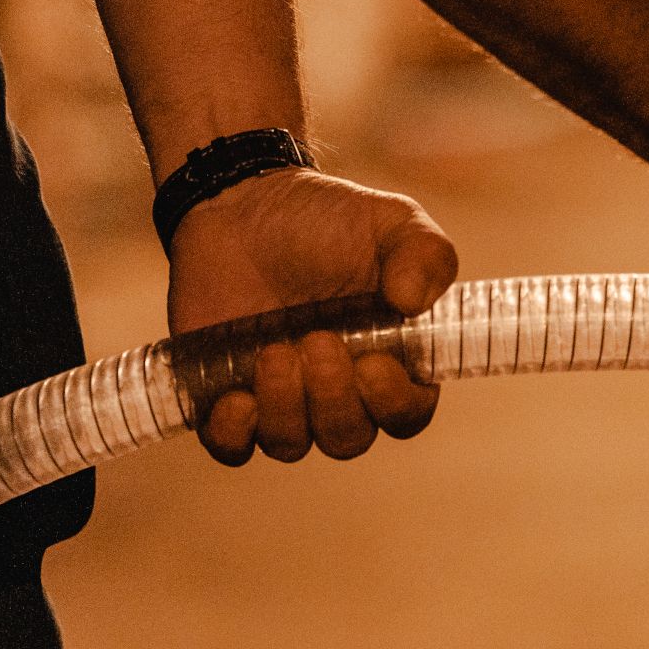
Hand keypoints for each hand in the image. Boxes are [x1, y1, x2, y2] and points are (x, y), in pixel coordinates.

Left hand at [166, 167, 458, 464]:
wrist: (242, 202)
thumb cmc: (328, 217)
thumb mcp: (391, 222)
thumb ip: (424, 254)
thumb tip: (414, 302)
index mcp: (390, 359)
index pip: (407, 412)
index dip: (394, 403)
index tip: (375, 365)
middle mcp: (338, 390)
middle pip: (347, 437)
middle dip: (333, 400)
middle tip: (317, 341)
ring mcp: (280, 398)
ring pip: (290, 443)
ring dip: (284, 409)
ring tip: (274, 350)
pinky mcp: (223, 397)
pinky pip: (230, 446)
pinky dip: (233, 433)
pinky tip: (234, 397)